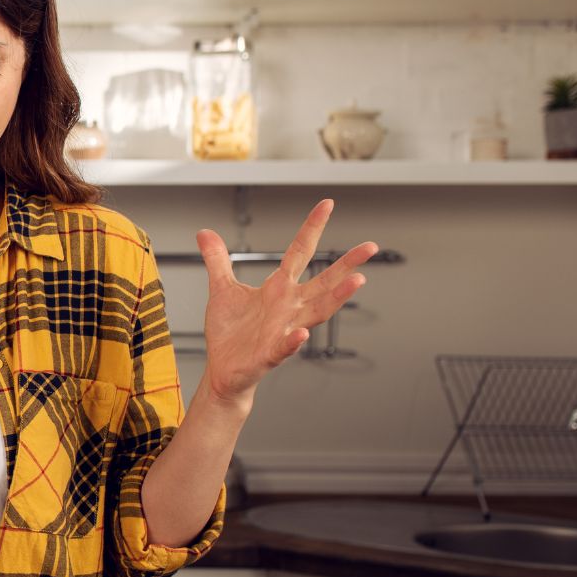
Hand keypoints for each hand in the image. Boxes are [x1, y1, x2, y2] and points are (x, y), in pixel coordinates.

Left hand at [196, 199, 377, 406]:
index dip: (312, 228)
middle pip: (323, 282)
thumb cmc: (230, 334)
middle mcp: (288, 307)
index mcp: (278, 289)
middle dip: (346, 264)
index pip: (299, 252)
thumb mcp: (222, 289)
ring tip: (357, 281)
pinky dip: (293, 340)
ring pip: (316, 312)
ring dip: (337, 297)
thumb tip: (206, 233)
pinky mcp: (269, 354)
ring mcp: (282, 330)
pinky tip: (301, 332)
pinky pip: (285, 347)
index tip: (327, 204)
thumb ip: (218, 260)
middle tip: (370, 246)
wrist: (223, 371)